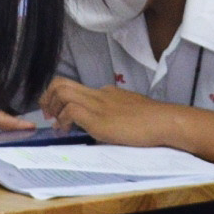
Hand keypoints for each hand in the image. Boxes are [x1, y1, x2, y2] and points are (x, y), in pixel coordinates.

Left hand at [41, 78, 182, 147]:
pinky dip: (64, 120)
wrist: (165, 121)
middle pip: (61, 83)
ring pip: (62, 92)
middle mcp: (98, 94)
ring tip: (56, 123)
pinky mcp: (99, 118)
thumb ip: (114, 116)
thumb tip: (102, 128)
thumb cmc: (152, 122)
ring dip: (53, 107)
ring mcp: (98, 104)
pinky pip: (71, 110)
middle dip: (47, 97)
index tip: (57, 112)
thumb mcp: (128, 114)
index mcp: (105, 93)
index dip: (59, 98)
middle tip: (48, 114)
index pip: (74, 87)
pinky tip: (67, 131)